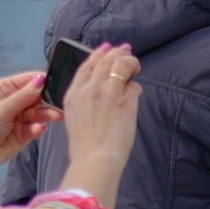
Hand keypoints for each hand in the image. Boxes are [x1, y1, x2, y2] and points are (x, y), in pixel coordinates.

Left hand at [0, 71, 56, 176]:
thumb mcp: (0, 109)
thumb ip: (23, 97)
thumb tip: (41, 80)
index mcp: (4, 89)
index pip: (28, 81)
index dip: (42, 82)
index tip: (56, 85)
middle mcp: (12, 102)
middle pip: (37, 97)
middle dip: (48, 101)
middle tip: (59, 105)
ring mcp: (18, 118)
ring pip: (38, 113)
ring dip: (47, 114)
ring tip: (55, 117)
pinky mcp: (23, 134)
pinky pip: (35, 128)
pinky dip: (38, 128)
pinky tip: (38, 129)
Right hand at [57, 44, 142, 208]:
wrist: (94, 159)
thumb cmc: (85, 146)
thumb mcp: (74, 118)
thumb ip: (85, 102)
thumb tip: (103, 94)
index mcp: (73, 94)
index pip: (86, 66)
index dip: (97, 55)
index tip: (106, 49)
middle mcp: (89, 88)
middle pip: (105, 61)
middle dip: (116, 54)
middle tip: (125, 51)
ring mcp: (108, 92)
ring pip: (120, 65)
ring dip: (129, 62)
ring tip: (135, 63)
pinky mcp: (124, 100)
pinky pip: (133, 86)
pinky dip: (136, 87)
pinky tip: (136, 90)